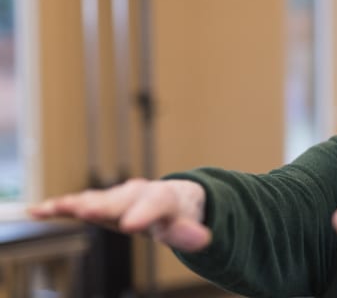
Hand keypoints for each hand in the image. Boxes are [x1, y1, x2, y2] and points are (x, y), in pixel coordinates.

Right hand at [27, 178, 211, 251]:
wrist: (173, 198)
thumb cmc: (179, 215)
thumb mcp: (189, 226)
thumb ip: (191, 234)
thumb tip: (204, 239)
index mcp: (163, 198)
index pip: (156, 203)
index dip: (143, 214)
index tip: (131, 225)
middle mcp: (137, 192)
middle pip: (119, 200)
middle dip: (104, 206)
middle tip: (87, 212)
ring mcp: (116, 197)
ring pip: (95, 199)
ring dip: (75, 204)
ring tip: (55, 209)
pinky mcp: (100, 203)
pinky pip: (78, 203)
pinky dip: (60, 207)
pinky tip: (38, 211)